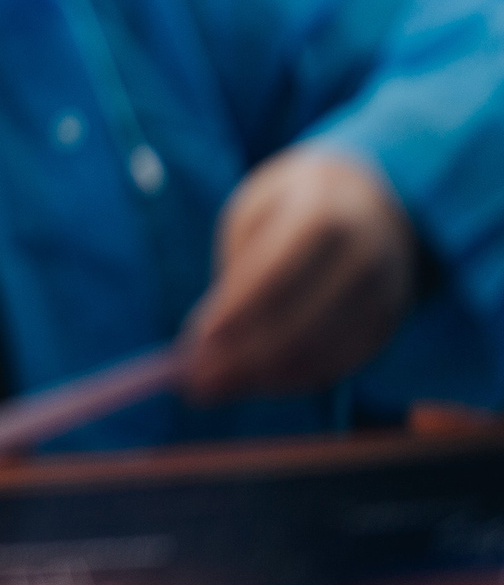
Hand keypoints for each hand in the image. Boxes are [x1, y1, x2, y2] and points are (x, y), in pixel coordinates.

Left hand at [181, 144, 414, 402]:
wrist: (376, 197)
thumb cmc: (291, 205)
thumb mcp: (254, 216)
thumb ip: (234, 273)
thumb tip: (204, 343)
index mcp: (322, 212)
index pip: (273, 272)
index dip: (235, 313)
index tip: (195, 342)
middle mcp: (363, 256)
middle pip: (300, 322)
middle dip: (242, 358)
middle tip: (193, 381)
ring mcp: (385, 293)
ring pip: (320, 352)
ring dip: (262, 378)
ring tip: (213, 387)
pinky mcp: (390, 323)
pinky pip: (340, 364)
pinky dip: (292, 380)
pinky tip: (254, 382)